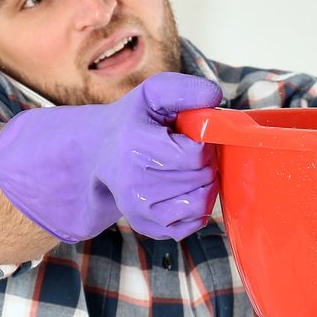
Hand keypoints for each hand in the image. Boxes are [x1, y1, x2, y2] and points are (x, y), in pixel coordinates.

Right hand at [0, 72, 223, 241]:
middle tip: (189, 153)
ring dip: (205, 185)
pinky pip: (192, 224)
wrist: (102, 152)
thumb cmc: (135, 120)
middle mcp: (132, 183)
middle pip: (201, 178)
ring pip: (201, 203)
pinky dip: (197, 207)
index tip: (190, 138)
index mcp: (134, 145)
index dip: (203, 144)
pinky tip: (184, 190)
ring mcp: (138, 209)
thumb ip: (185, 89)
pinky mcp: (146, 227)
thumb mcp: (154, 93)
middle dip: (206, 163)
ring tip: (188, 170)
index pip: (196, 154)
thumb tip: (215, 97)